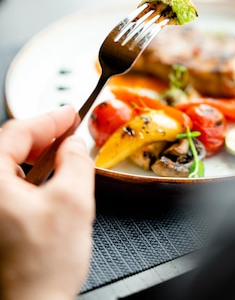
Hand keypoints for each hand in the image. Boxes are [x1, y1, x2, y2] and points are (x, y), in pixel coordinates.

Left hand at [0, 105, 94, 299]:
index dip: (50, 119)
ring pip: (7, 169)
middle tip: (67, 132)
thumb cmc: (41, 269)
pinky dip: (28, 180)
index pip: (17, 132)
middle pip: (7, 148)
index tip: (70, 115)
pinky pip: (7, 189)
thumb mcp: (73, 201)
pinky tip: (48, 186)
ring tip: (61, 157)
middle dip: (41, 138)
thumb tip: (74, 145)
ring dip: (35, 159)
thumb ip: (76, 162)